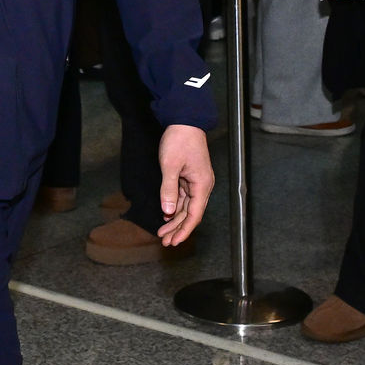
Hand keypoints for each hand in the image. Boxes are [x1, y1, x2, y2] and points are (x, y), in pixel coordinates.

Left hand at [157, 123, 213, 246]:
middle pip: (190, 214)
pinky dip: (174, 207)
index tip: (175, 242)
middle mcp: (202, 186)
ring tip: (162, 234)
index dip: (184, 230)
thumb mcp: (170, 166)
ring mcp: (195, 182)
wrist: (184, 121)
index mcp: (202, 185)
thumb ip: (168, 190)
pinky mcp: (189, 177)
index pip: (194, 215)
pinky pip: (182, 197)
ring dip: (174, 220)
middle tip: (165, 242)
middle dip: (178, 229)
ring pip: (185, 207)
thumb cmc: (179, 141)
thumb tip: (167, 212)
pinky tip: (166, 216)